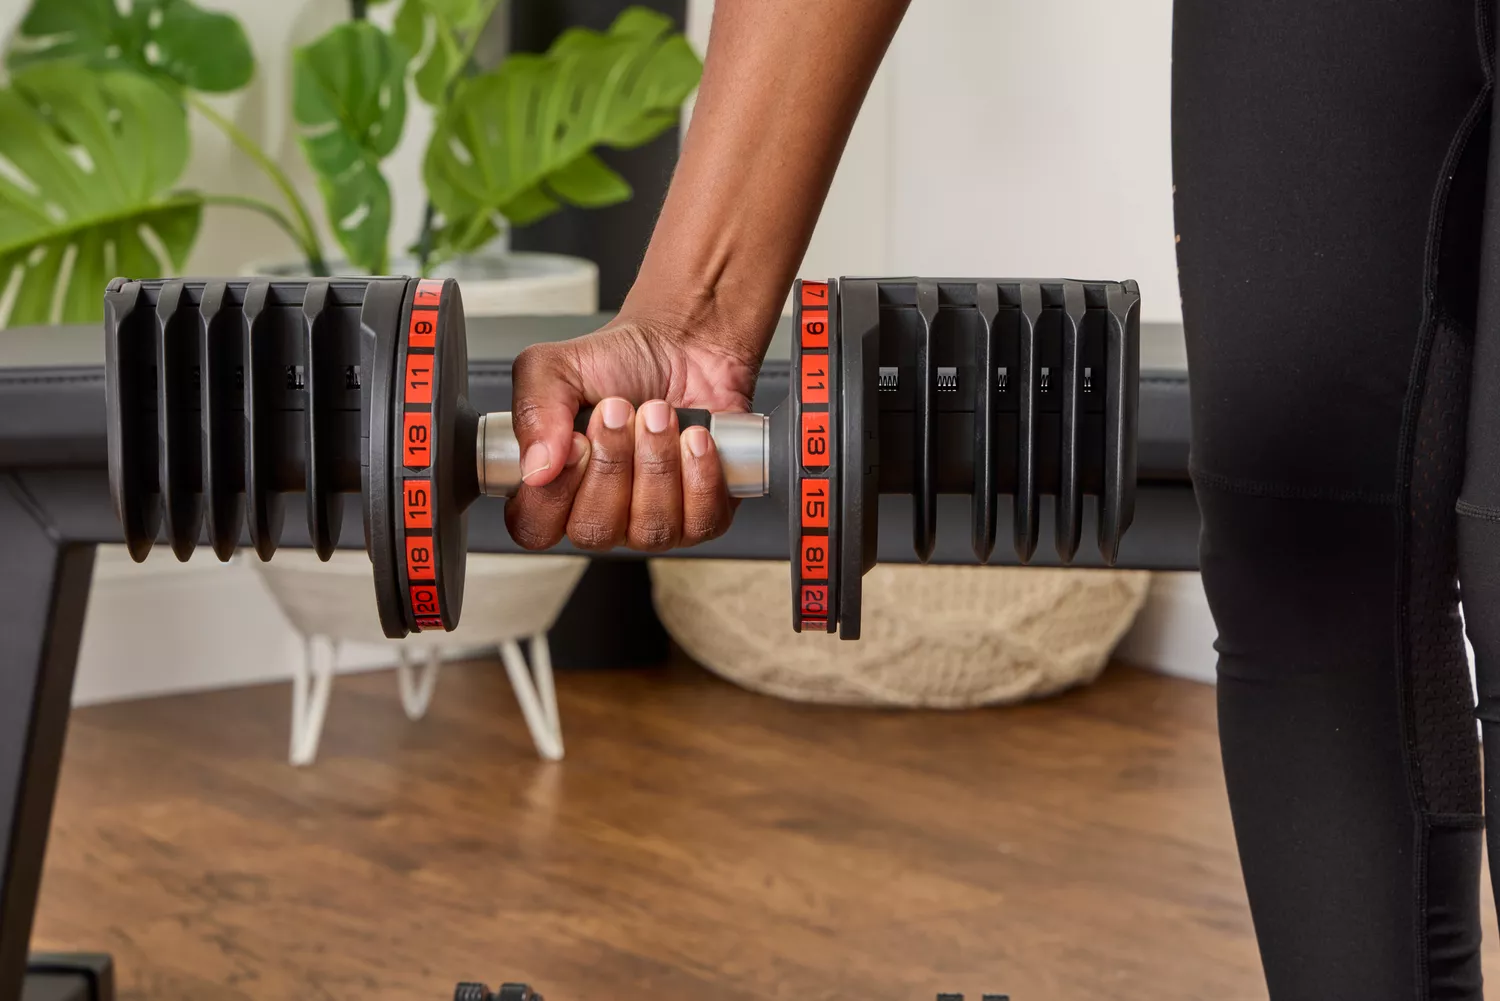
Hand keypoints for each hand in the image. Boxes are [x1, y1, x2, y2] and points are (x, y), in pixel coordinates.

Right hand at [504, 315, 760, 552]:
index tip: (577, 441)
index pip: (535, 528)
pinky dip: (699, 472)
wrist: (684, 346)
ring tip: (659, 414)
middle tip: (621, 412)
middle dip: (613, 463)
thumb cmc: (621, 363)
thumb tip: (536, 469)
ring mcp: (652, 522)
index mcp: (555, 487)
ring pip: (651, 529)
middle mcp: (601, 514)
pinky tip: (694, 437)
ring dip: (657, 463)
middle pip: (594, 531)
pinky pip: (701, 521)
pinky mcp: (704, 515)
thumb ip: (533, 412)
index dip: (554, 493)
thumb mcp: (555, 368)